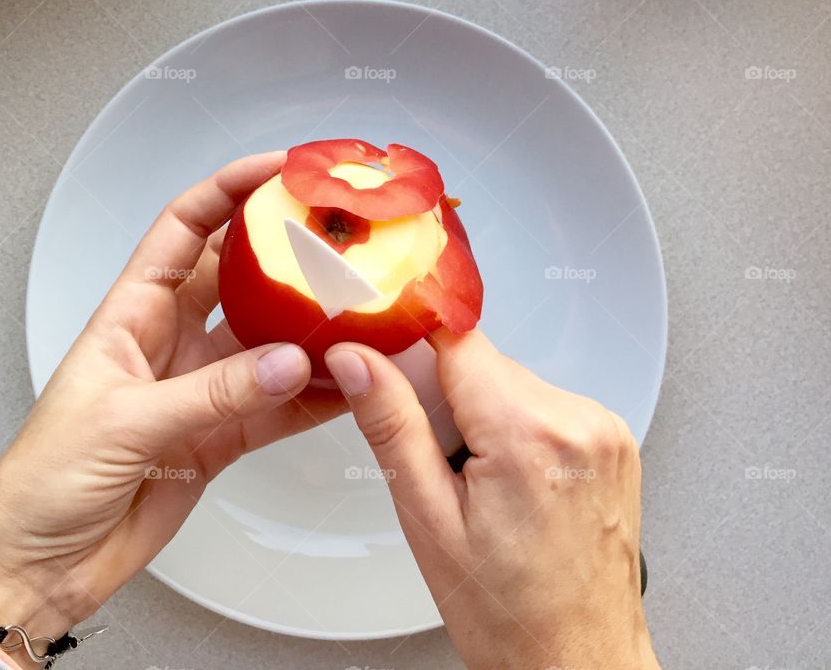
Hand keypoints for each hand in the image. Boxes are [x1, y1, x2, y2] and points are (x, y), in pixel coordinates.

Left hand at [0, 152, 345, 663]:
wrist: (41, 563)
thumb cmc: (44, 478)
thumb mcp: (123, 422)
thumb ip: (212, 393)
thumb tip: (289, 361)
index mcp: (132, 314)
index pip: (184, 229)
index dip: (229, 191)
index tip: (280, 170)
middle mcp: (173, 341)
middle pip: (241, 277)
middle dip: (287, 253)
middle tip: (342, 238)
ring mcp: (203, 388)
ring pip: (270, 342)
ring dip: (313, 329)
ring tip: (364, 310)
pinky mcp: (223, 436)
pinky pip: (279, 407)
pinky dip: (315, 397)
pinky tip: (351, 385)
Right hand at [325, 329, 659, 669]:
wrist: (576, 657)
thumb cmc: (508, 612)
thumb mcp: (427, 518)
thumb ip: (391, 424)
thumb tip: (358, 360)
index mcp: (528, 435)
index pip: (457, 338)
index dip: (415, 349)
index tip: (392, 368)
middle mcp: (579, 421)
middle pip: (486, 362)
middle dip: (451, 397)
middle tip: (444, 462)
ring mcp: (606, 429)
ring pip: (515, 383)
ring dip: (488, 414)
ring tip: (484, 483)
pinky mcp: (616, 440)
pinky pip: (549, 405)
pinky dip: (522, 429)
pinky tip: (515, 481)